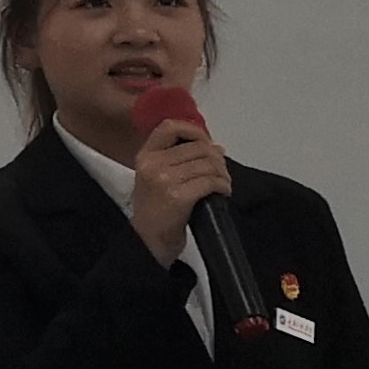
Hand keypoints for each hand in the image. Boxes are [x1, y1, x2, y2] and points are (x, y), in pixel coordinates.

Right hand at [130, 114, 232, 260]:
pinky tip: (223, 192)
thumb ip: (176, 159)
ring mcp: (165, 180)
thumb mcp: (153, 178)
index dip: (194, 130)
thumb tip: (215, 147)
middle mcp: (153, 165)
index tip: (206, 141)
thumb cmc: (154, 211)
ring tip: (223, 183)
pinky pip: (211, 181)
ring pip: (208, 164)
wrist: (147, 241)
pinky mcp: (179, 197)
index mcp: (145, 157)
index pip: (170, 127)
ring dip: (223, 173)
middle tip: (221, 170)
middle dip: (217, 158)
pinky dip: (223, 186)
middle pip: (198, 147)